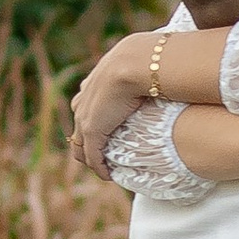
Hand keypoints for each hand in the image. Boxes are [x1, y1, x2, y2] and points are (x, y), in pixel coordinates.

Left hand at [72, 30, 161, 177]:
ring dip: (92, 160)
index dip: (92, 122)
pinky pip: (92, 156)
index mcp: (91, 85)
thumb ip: (141, 74)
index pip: (84, 108)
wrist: (136, 63)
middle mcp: (83, 102)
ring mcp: (85, 117)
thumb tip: (161, 72)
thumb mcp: (139, 67)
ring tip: (105, 170)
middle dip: (86, 145)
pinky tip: (108, 175)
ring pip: (81, 146)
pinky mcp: (93, 131)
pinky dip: (99, 167)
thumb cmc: (145, 62)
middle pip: (78, 130)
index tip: (105, 133)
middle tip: (101, 158)